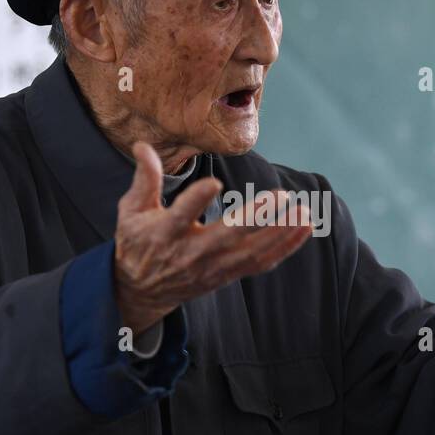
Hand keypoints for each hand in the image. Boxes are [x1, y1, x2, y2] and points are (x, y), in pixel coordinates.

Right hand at [113, 141, 313, 334]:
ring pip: (251, 252)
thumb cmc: (138, 242)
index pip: (181, 216)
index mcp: (164, 233)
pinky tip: (304, 227)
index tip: (214, 183)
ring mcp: (212, 266)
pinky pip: (261, 263)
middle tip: (280, 196)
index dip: (196, 200)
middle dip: (255, 218)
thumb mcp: (131, 210)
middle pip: (226, 236)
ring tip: (303, 212)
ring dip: (280, 233)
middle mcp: (191, 253)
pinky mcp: (227, 274)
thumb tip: (142, 144)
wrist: (141, 290)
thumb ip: (144, 178)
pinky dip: (285, 247)